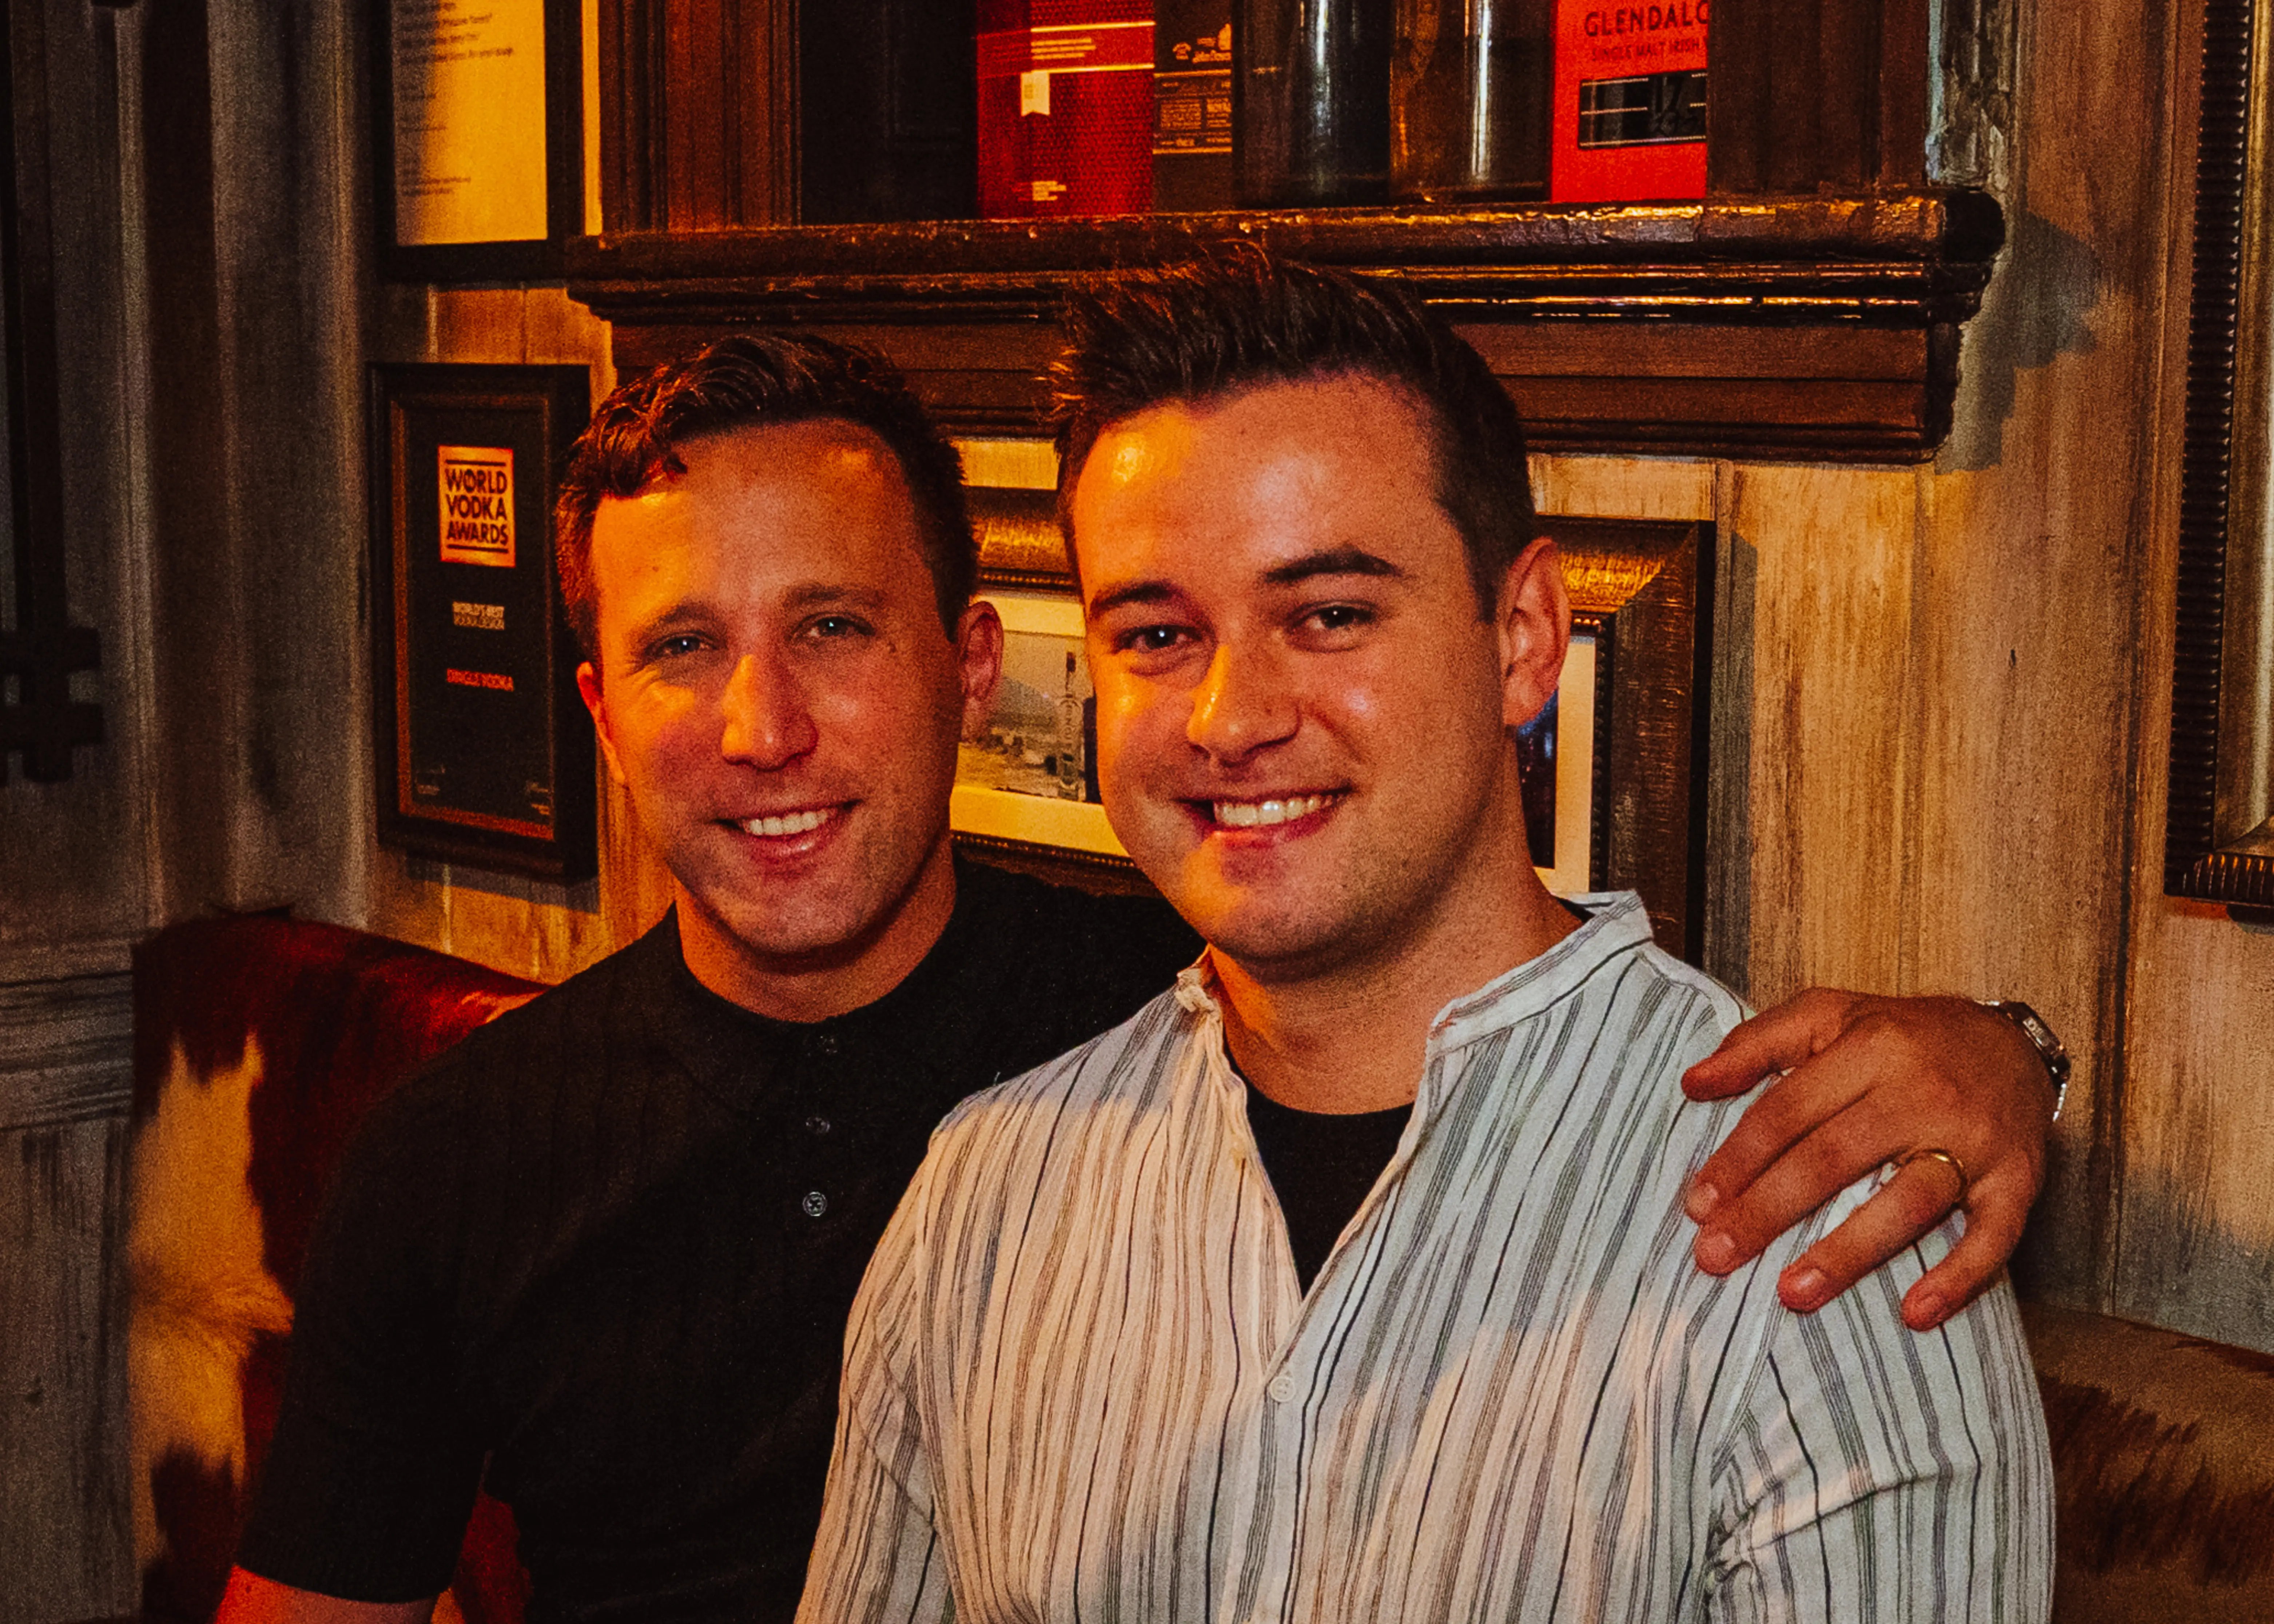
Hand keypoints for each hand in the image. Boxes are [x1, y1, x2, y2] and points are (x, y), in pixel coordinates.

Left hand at [1680, 990, 2055, 1332]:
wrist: (2012, 1044)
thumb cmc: (1901, 1036)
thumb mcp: (1827, 1016)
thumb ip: (1756, 1044)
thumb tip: (1691, 1083)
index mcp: (1870, 1048)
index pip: (1788, 1110)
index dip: (1739, 1158)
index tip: (1697, 1205)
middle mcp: (1922, 1093)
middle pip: (1834, 1158)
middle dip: (1769, 1211)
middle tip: (1716, 1257)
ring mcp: (1974, 1141)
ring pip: (1905, 1202)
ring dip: (1847, 1254)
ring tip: (1791, 1295)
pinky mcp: (2018, 1182)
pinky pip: (1992, 1237)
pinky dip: (1958, 1279)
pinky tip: (1915, 1315)